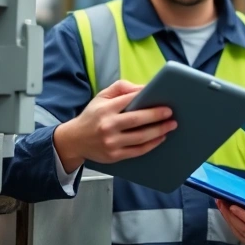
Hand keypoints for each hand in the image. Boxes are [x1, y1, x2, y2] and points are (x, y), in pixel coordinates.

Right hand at [53, 80, 176, 171]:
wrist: (74, 140)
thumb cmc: (93, 116)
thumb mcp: (102, 97)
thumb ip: (121, 88)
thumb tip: (143, 88)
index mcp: (106, 109)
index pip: (130, 100)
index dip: (148, 100)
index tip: (164, 100)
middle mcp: (108, 125)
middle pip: (137, 120)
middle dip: (157, 116)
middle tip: (171, 113)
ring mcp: (111, 142)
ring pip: (140, 137)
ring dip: (159, 131)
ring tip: (171, 125)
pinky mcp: (114, 155)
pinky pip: (137, 151)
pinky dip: (151, 145)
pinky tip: (161, 138)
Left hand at [216, 194, 244, 244]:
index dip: (243, 214)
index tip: (232, 205)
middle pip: (244, 227)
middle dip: (231, 214)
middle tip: (221, 200)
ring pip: (238, 230)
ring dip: (227, 217)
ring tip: (220, 203)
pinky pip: (237, 232)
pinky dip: (229, 222)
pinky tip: (224, 211)